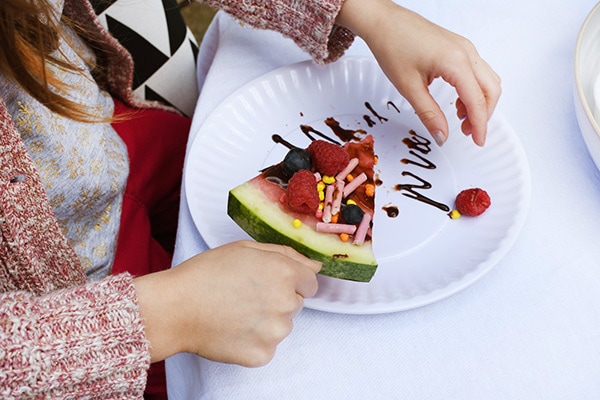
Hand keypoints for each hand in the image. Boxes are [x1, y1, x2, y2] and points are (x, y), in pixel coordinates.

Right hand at [134, 240, 320, 365]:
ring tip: (236, 312)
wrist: (175, 308)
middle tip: (245, 295)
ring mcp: (275, 331)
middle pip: (295, 303)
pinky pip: (268, 347)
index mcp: (284, 272)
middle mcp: (285, 302)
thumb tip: (315, 266)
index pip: (310, 282)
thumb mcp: (245, 248)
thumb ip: (286, 254)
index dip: (290, 280)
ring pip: (282, 325)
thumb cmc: (206, 274)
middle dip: (276, 299)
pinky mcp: (262, 354)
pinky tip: (233, 329)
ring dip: (266, 321)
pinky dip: (254, 340)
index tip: (269, 283)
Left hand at [337, 0, 500, 145]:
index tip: (478, 141)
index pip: (477, 100)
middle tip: (469, 133)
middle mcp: (465, 52)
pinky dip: (473, 89)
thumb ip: (429, 114)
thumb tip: (442, 136)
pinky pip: (476, 71)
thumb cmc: (392, 45)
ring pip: (487, 79)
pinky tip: (456, 102)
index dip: (479, 124)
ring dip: (479, 102)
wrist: (383, 21)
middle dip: (484, 114)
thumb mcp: (409, 87)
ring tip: (460, 119)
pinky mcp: (458, 47)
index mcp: (455, 62)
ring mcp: (464, 47)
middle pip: (490, 89)